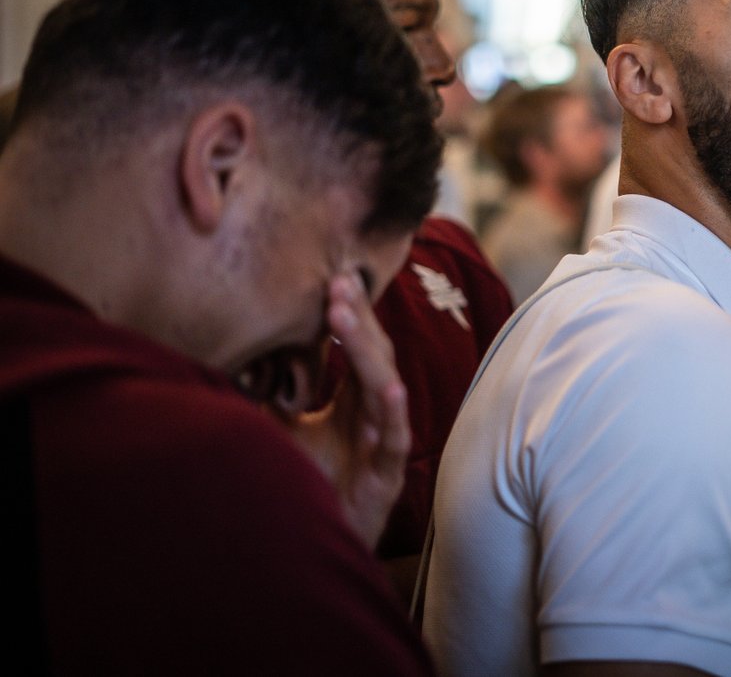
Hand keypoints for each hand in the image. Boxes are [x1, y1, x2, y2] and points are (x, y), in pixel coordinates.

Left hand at [288, 271, 408, 548]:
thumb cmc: (302, 490)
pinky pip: (397, 439)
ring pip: (385, 387)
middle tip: (339, 282)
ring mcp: (385, 444)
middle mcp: (374, 417)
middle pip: (374, 357)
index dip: (349, 315)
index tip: (333, 278)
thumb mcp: (277, 435)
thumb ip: (268, 398)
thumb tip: (231, 356)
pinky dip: (394, 413)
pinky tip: (390, 389)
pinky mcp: (389, 475)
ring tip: (346, 315)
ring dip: (368, 350)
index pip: (357, 349)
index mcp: (353, 405)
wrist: (309, 553)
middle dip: (359, 319)